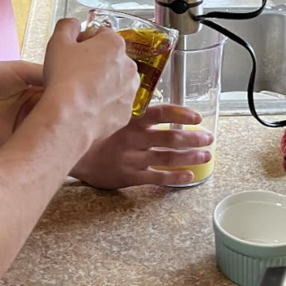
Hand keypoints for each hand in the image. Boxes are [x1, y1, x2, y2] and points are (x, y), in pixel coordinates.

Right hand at [42, 19, 138, 144]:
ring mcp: (129, 91)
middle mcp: (128, 66)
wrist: (69, 118)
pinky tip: (87, 106)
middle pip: (111, 58)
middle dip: (96, 63)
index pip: (101, 35)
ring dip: (103, 83)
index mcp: (114, 44)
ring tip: (81, 92)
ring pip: (116, 82)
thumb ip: (67, 26)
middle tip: (75, 73)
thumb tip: (73, 24)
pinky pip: (115, 103)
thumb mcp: (57, 42)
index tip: (74, 52)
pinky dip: (104, 104)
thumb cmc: (64, 79)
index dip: (85, 41)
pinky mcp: (126, 112)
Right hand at [71, 105, 212, 188]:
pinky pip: (156, 177)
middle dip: (193, 138)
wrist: (76, 158)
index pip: (160, 113)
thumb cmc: (98, 136)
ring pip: (167, 157)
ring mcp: (132, 158)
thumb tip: (161, 108)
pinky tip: (189, 176)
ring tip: (206, 156)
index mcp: (130, 121)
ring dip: (190, 157)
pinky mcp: (130, 176)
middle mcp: (133, 138)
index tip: (197, 116)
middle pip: (169, 137)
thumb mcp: (114, 119)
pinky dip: (174, 177)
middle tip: (209, 138)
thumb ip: (135, 114)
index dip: (181, 113)